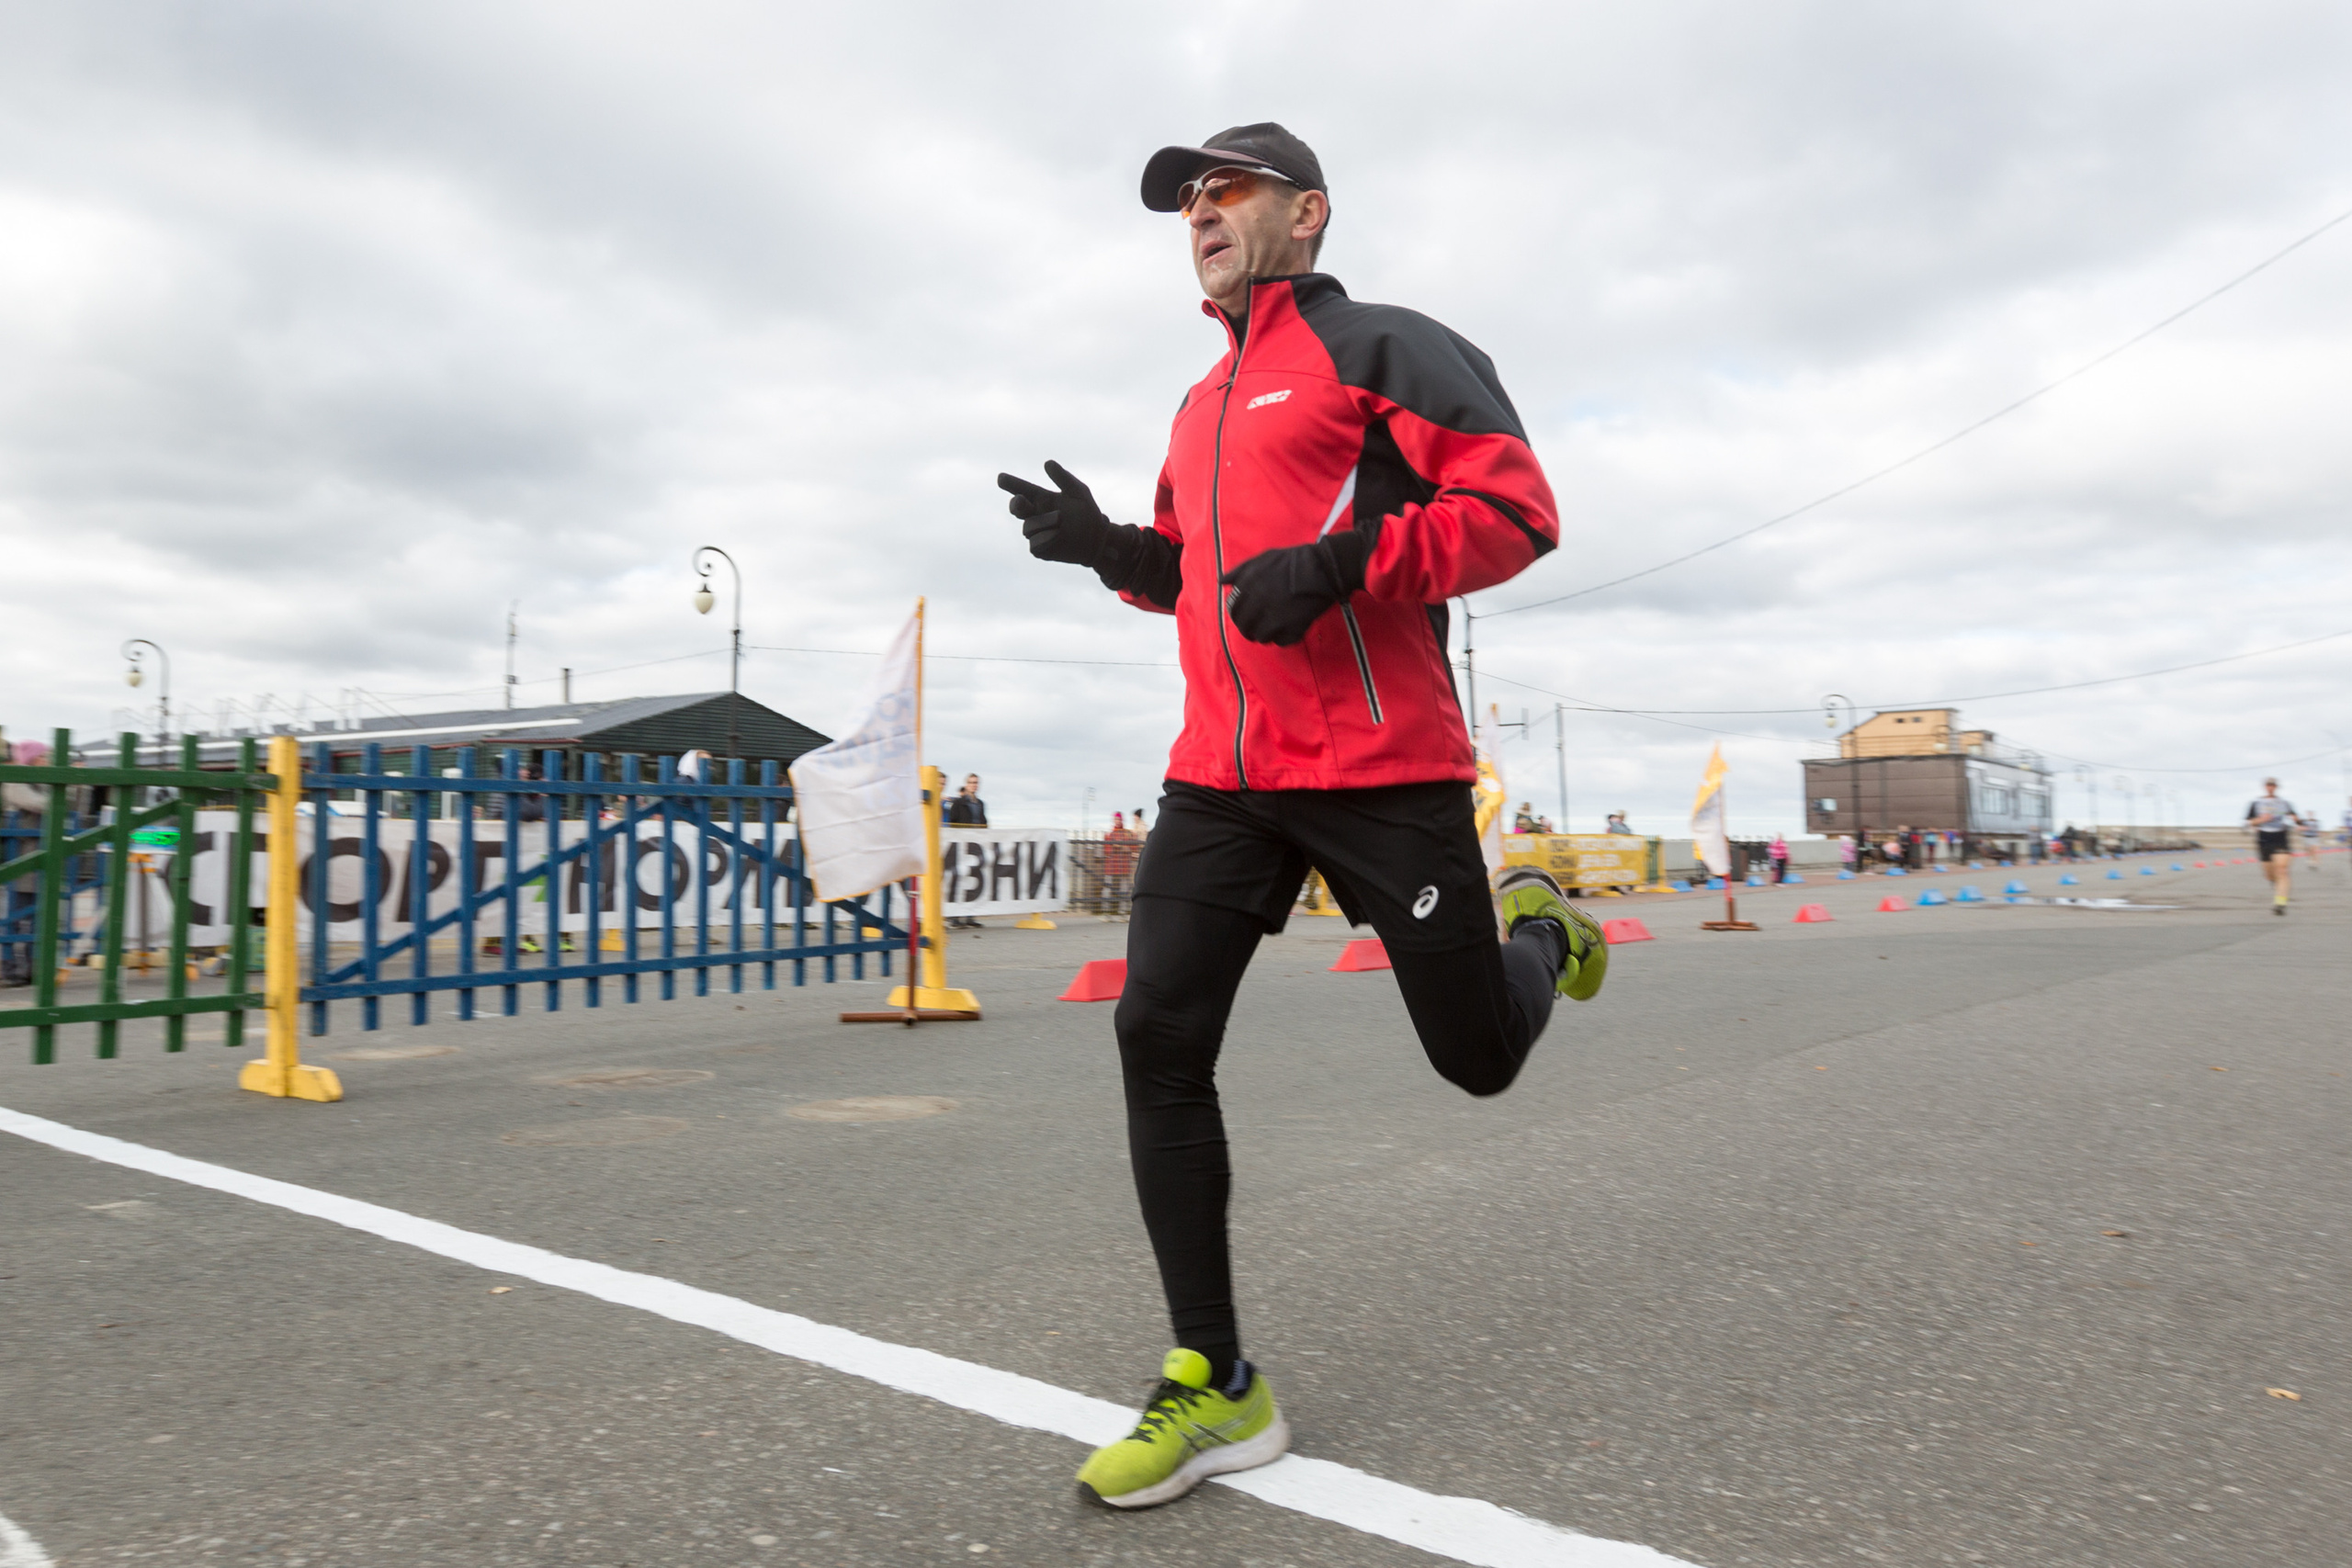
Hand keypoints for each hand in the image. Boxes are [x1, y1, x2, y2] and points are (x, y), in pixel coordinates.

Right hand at [997, 461, 1111, 566]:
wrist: (1097, 540)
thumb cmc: (1087, 513)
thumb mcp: (1078, 492)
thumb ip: (1063, 478)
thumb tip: (1047, 463)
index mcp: (1041, 499)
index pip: (1022, 489)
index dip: (1011, 484)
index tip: (1001, 478)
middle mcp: (1035, 515)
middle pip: (1016, 508)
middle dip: (1016, 504)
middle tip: (1020, 500)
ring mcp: (1036, 533)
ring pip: (1028, 526)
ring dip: (1044, 521)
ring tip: (1061, 519)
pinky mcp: (1039, 549)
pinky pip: (1035, 543)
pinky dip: (1046, 537)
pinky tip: (1058, 533)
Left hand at [1219, 534, 1368, 645]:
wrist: (1324, 567)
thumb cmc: (1292, 561)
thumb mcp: (1263, 558)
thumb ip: (1240, 571)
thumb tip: (1221, 582)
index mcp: (1249, 585)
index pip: (1234, 610)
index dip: (1239, 616)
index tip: (1246, 618)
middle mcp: (1258, 602)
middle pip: (1246, 627)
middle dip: (1250, 630)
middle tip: (1259, 629)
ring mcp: (1274, 616)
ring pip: (1262, 637)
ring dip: (1267, 635)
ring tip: (1277, 628)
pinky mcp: (1291, 628)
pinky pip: (1281, 642)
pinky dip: (1285, 638)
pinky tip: (1291, 629)